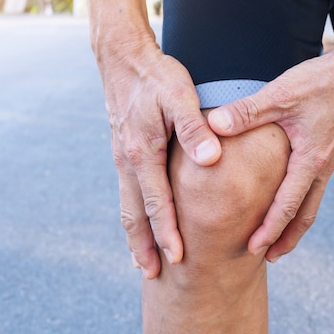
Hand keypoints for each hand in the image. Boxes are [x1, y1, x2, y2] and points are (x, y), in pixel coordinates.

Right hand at [101, 40, 221, 277]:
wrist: (124, 58)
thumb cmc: (157, 76)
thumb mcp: (180, 96)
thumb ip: (196, 129)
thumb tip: (211, 161)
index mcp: (143, 153)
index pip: (157, 203)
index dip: (167, 233)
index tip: (177, 260)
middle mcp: (127, 162)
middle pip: (134, 214)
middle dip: (144, 246)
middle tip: (153, 275)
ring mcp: (122, 159)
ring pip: (127, 206)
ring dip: (135, 236)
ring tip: (142, 261)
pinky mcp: (124, 153)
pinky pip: (127, 192)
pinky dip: (133, 215)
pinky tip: (140, 224)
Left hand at [208, 49, 333, 261]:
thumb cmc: (321, 82)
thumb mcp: (280, 94)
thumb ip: (246, 112)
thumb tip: (213, 126)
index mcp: (309, 160)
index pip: (287, 206)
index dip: (269, 230)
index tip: (252, 249)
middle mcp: (321, 167)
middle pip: (306, 215)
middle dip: (287, 239)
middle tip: (270, 258)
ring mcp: (328, 160)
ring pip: (312, 203)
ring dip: (296, 224)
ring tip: (281, 239)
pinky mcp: (328, 151)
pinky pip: (315, 187)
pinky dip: (302, 203)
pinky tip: (291, 197)